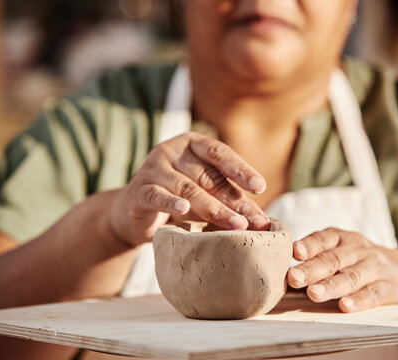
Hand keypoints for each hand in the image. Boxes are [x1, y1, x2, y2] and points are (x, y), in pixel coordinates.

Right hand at [109, 132, 269, 246]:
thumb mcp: (204, 192)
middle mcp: (171, 151)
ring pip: (187, 188)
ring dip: (214, 208)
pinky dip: (170, 203)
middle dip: (234, 200)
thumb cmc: (177, 198)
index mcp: (191, 143)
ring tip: (236, 225)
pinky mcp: (139, 190)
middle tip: (255, 221)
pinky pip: (157, 196)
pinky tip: (184, 210)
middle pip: (208, 176)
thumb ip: (227, 197)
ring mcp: (152, 169)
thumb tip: (263, 219)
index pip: (220, 153)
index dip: (241, 169)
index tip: (260, 188)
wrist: (134, 212)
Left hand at [287, 228, 397, 311]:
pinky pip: (373, 294)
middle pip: (333, 259)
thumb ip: (313, 256)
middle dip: (312, 269)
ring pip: (351, 276)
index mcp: (340, 238)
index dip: (308, 245)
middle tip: (293, 278)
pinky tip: (345, 306)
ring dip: (331, 285)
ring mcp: (374, 267)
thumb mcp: (338, 251)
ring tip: (313, 294)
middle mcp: (358, 249)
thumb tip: (274, 266)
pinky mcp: (389, 287)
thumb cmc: (355, 262)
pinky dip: (359, 300)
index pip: (323, 239)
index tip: (294, 252)